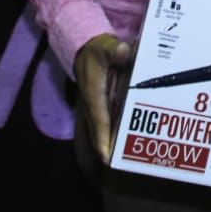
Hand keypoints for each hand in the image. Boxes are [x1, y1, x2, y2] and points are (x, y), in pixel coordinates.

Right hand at [76, 34, 131, 164]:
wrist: (85, 47)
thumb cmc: (97, 49)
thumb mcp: (106, 46)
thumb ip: (114, 49)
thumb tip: (123, 52)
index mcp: (94, 92)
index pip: (99, 118)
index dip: (103, 137)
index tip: (106, 156)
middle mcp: (93, 102)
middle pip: (99, 130)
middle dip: (106, 148)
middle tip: (117, 165)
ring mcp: (96, 105)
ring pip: (101, 128)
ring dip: (109, 143)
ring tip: (121, 160)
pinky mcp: (100, 104)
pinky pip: (105, 122)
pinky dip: (112, 133)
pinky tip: (124, 141)